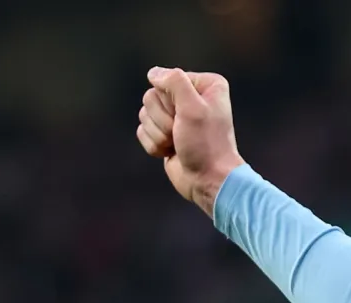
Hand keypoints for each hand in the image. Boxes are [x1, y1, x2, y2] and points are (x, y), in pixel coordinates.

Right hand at [138, 67, 244, 217]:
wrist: (208, 180)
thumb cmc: (206, 145)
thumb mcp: (193, 108)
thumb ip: (174, 82)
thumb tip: (153, 73)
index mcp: (205, 85)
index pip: (166, 79)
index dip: (170, 101)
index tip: (188, 117)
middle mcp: (191, 97)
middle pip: (151, 97)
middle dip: (163, 120)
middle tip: (181, 133)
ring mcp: (176, 116)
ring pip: (144, 114)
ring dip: (158, 134)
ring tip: (177, 144)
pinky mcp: (164, 133)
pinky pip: (142, 130)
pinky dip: (153, 144)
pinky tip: (170, 151)